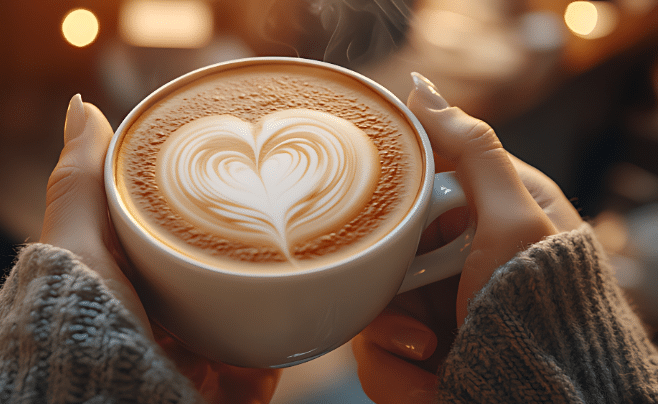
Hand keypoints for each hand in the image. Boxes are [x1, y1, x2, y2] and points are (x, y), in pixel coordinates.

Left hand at [39, 94, 279, 403]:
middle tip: (274, 227)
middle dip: (242, 263)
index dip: (198, 219)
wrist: (103, 397)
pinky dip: (276, 357)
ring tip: (297, 275)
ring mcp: (193, 366)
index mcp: (130, 288)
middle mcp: (159, 329)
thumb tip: (80, 105)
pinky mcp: (220, 396)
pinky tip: (293, 333)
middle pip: (212, 288)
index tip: (228, 190)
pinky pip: (261, 375)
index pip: (171, 247)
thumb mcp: (79, 238)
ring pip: (242, 330)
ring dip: (268, 309)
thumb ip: (82, 179)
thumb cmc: (81, 318)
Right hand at [352, 74, 582, 402]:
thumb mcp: (514, 220)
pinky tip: (429, 369)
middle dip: (389, 276)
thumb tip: (421, 88)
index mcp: (485, 215)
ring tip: (430, 346)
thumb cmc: (540, 308)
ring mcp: (431, 306)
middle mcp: (454, 258)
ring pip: (369, 300)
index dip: (394, 195)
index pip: (420, 182)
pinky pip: (374, 348)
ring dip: (392, 330)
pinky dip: (395, 367)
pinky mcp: (414, 350)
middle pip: (384, 246)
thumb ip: (472, 149)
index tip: (383, 211)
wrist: (539, 401)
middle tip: (407, 289)